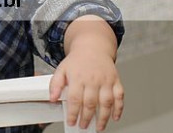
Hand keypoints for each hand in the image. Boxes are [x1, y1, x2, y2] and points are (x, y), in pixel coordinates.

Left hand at [48, 16, 123, 131]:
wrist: (92, 47)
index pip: (75, 99)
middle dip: (87, 118)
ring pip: (106, 102)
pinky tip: (115, 117)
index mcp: (78, 77)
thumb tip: (52, 98)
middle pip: (90, 102)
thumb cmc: (77, 61)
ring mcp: (106, 80)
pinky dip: (119, 108)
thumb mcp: (61, 69)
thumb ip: (55, 84)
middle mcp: (93, 79)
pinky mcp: (116, 81)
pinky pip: (120, 96)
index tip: (71, 122)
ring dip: (104, 117)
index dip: (73, 113)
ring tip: (99, 127)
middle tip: (84, 126)